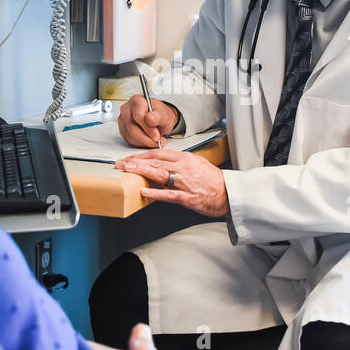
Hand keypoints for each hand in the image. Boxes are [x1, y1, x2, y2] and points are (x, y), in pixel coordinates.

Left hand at [114, 148, 229, 217]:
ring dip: (141, 172)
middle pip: (155, 161)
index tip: (130, 158)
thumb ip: (179, 162)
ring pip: (160, 174)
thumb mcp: (197, 163)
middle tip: (121, 163)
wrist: (228, 193)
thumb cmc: (213, 180)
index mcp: (185, 158)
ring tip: (127, 171)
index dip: (142, 155)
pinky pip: (168, 194)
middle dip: (135, 162)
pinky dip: (155, 193)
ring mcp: (185, 182)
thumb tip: (163, 161)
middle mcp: (184, 168)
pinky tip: (144, 191)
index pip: (159, 153)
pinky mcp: (187, 197)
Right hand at [118, 95, 179, 147]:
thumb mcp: (164, 115)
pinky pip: (130, 140)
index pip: (138, 116)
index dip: (148, 128)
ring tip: (155, 140)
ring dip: (144, 141)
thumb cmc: (160, 115)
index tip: (156, 134)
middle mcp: (127, 109)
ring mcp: (123, 120)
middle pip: (132, 128)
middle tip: (157, 140)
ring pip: (131, 136)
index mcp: (137, 100)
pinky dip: (141, 143)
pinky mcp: (123, 130)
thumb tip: (149, 118)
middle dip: (146, 137)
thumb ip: (158, 116)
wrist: (158, 120)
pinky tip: (148, 140)